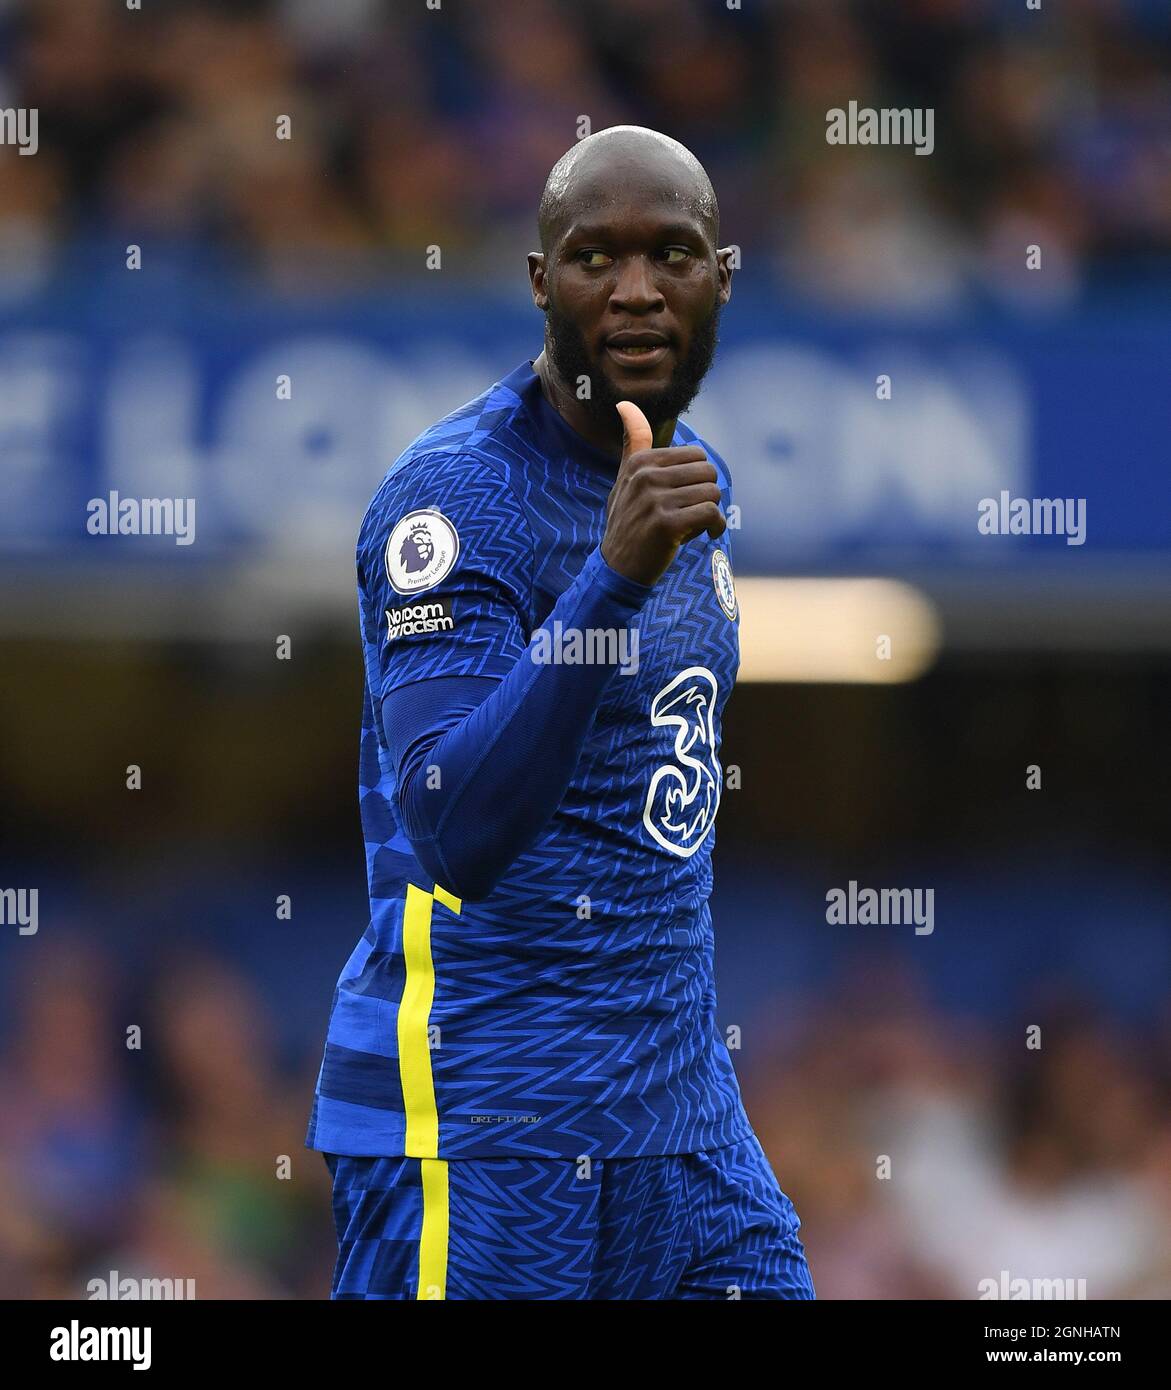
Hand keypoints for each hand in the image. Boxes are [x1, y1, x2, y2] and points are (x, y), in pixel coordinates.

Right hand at [601, 401, 724, 587]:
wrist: (618, 568)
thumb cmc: (627, 522)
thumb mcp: (625, 479)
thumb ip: (633, 443)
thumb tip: (624, 403)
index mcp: (640, 462)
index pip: (695, 455)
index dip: (697, 478)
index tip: (685, 497)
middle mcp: (646, 477)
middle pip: (707, 472)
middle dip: (706, 494)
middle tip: (691, 513)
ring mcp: (655, 500)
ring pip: (712, 493)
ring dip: (711, 513)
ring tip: (695, 525)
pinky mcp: (667, 525)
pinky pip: (711, 514)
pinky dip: (715, 526)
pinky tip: (706, 535)